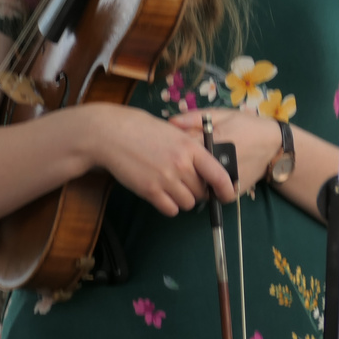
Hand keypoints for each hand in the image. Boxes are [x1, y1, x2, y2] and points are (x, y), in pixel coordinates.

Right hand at [82, 105, 235, 215]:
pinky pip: (170, 209)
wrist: (111, 134)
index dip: (226, 189)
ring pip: (187, 203)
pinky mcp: (150, 191)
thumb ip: (190, 148)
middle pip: (202, 191)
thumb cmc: (141, 129)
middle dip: (197, 191)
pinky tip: (161, 194)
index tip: (227, 194)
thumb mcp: (173, 131)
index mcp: (191, 147)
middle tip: (185, 183)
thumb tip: (206, 167)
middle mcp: (181, 165)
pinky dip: (168, 205)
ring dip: (182, 199)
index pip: (219, 175)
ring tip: (170, 187)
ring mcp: (165, 179)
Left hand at [168, 107, 281, 194]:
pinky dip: (207, 190)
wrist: (274, 145)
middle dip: (181, 167)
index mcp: (215, 141)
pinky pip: (212, 195)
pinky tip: (206, 180)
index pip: (183, 149)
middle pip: (188, 171)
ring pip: (198, 186)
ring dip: (193, 181)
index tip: (174, 146)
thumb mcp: (222, 115)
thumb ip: (195, 118)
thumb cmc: (246, 125)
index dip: (176, 148)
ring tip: (193, 170)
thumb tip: (171, 122)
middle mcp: (220, 163)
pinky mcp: (234, 191)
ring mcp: (227, 180)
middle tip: (180, 161)